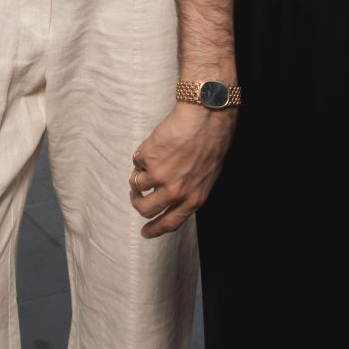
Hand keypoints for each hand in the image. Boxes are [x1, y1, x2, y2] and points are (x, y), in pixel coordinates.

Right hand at [130, 103, 237, 236]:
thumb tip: (172, 197)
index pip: (169, 223)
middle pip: (145, 208)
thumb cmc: (212, 142)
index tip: (145, 232)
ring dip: (137, 175)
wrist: (206, 116)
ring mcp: (158, 175)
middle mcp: (174, 192)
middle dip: (137, 202)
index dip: (154, 229)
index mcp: (193, 199)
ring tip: (147, 161)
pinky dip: (142, 154)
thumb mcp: (207, 176)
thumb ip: (189, 190)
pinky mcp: (147, 158)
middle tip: (136, 194)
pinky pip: (136, 161)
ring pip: (136, 184)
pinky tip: (156, 143)